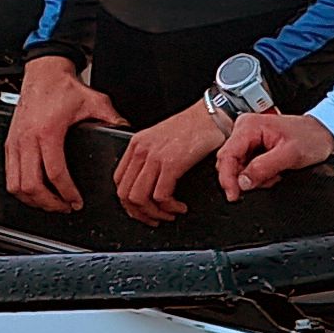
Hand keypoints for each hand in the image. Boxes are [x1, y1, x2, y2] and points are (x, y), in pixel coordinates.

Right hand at [3, 57, 115, 213]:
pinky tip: (37, 192)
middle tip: (65, 207)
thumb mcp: (94, 102)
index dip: (66, 193)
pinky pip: (10, 176)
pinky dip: (21, 189)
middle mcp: (28, 139)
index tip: (76, 201)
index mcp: (48, 132)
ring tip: (52, 203)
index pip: (54, 173)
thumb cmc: (64, 88)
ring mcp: (15, 143)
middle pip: (31, 186)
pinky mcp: (10, 144)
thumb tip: (126, 132)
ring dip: (33, 200)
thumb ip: (112, 118)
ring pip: (16, 185)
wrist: (43, 74)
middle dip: (49, 203)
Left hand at [112, 98, 235, 222]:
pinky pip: (161, 195)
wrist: (213, 113)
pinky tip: (180, 207)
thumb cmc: (196, 126)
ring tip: (169, 214)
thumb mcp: (164, 139)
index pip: (119, 181)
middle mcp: (141, 150)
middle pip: (125, 193)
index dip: (128, 202)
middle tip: (154, 219)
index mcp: (137, 145)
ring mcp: (154, 156)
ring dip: (154, 213)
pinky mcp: (171, 162)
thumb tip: (152, 182)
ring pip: (139, 198)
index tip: (141, 210)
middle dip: (139, 214)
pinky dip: (170, 207)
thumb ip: (153, 157)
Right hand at [214, 110, 333, 198]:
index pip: (227, 155)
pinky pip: (247, 166)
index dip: (227, 178)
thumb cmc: (310, 137)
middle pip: (230, 162)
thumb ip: (264, 168)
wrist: (322, 133)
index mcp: (249, 126)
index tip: (234, 194)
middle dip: (245, 178)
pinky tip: (273, 172)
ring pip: (238, 167)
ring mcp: (248, 138)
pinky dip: (258, 175)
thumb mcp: (290, 154)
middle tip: (266, 181)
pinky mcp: (253, 146)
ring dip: (253, 177)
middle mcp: (244, 129)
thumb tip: (243, 182)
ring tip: (274, 174)